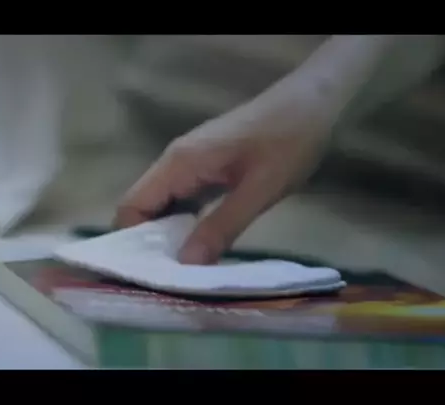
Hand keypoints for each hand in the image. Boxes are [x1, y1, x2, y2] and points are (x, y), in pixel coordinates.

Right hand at [114, 90, 333, 264]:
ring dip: (172, 234)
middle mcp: (176, 160)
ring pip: (164, 203)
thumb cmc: (288, 142)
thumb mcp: (259, 190)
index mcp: (180, 162)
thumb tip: (185, 265)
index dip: (134, 243)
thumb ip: (222, 226)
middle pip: (144, 206)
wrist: (313, 101)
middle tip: (172, 281)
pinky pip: (185, 197)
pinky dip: (188, 221)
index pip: (131, 206)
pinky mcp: (209, 164)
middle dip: (152, 243)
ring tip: (187, 271)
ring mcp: (192, 160)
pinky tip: (204, 244)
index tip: (151, 276)